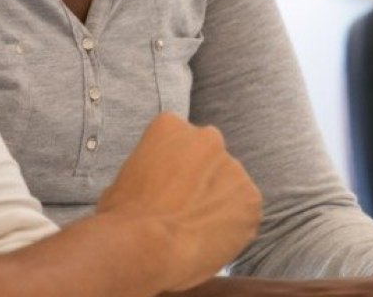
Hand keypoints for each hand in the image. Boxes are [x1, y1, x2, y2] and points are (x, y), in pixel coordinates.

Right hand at [96, 113, 261, 291]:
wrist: (145, 246)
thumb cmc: (122, 217)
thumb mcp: (122, 179)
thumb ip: (148, 173)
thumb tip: (152, 190)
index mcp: (170, 126)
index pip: (178, 141)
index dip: (172, 169)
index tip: (164, 190)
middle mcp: (207, 137)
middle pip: (209, 158)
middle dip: (200, 180)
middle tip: (184, 209)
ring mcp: (233, 167)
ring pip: (229, 185)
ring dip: (218, 203)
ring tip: (194, 230)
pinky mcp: (251, 199)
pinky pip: (245, 212)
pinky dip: (233, 226)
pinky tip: (209, 241)